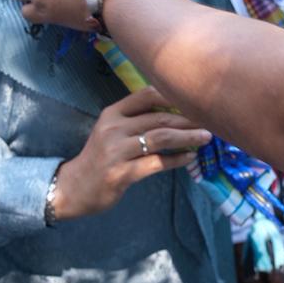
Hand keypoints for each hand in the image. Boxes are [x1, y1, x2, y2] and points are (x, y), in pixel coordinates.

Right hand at [53, 87, 209, 219]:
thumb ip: (136, 119)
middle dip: (188, 118)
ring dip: (187, 137)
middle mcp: (114, 128)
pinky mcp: (121, 173)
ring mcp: (116, 151)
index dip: (174, 96)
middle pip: (159, 117)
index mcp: (112, 113)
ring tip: (206, 137)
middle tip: (210, 121)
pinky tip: (189, 158)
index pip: (147, 95)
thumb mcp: (111, 130)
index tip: (195, 100)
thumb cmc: (99, 157)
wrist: (73, 187)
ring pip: (160, 138)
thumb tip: (175, 111)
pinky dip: (176, 159)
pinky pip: (156, 163)